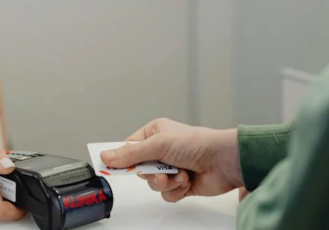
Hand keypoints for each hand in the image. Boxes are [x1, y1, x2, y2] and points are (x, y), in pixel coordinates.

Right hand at [101, 118, 242, 202]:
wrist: (222, 161)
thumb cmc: (195, 143)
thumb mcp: (157, 145)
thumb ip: (131, 154)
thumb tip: (106, 156)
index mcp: (154, 133)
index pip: (129, 148)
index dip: (123, 159)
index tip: (112, 167)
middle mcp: (161, 150)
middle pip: (140, 169)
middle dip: (151, 174)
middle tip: (161, 170)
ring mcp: (171, 167)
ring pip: (153, 184)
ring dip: (166, 182)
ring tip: (179, 174)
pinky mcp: (180, 183)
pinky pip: (166, 194)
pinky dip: (176, 190)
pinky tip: (187, 181)